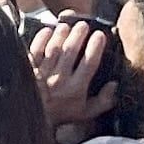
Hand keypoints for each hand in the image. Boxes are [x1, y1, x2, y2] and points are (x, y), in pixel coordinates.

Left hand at [28, 17, 117, 143]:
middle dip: (78, 35)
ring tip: (67, 25)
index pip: (89, 64)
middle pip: (70, 52)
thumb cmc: (62, 114)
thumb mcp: (86, 113)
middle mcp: (60, 79)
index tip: (100, 35)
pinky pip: (35, 50)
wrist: (33, 119)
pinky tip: (48, 30)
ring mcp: (43, 73)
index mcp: (76, 89)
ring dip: (61, 35)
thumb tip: (115, 85)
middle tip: (84, 25)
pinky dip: (41, 39)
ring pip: (54, 49)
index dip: (95, 48)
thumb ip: (104, 100)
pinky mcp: (28, 69)